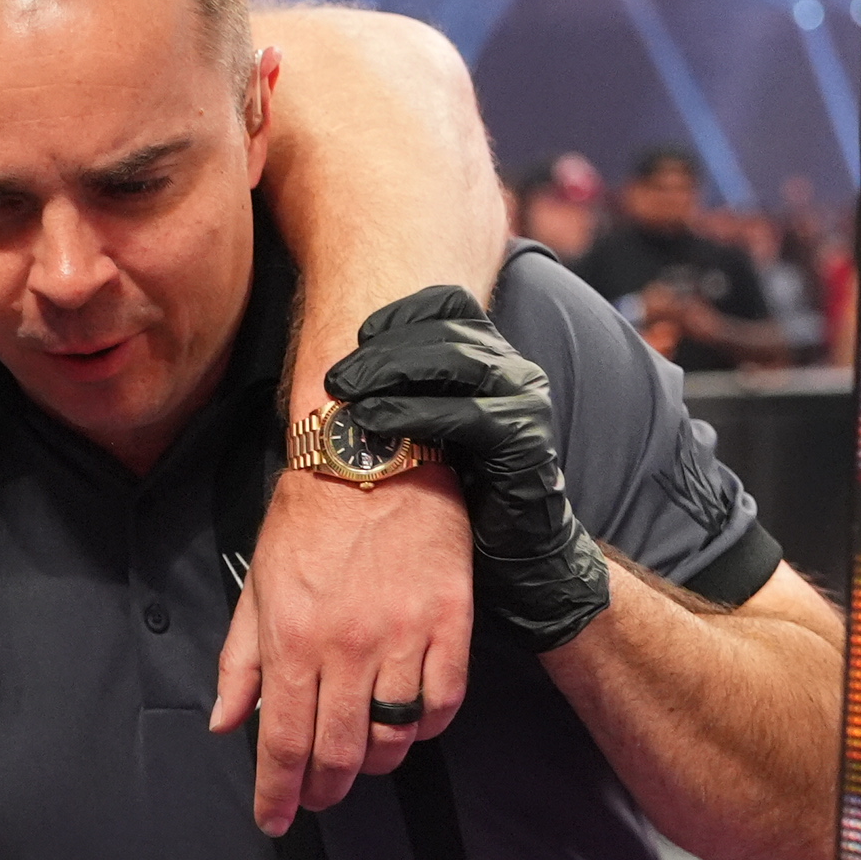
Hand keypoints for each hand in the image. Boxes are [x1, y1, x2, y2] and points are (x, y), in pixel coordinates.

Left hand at [213, 467, 472, 833]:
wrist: (371, 456)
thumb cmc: (307, 519)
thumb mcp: (257, 587)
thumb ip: (240, 662)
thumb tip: (225, 722)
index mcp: (291, 641)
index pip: (282, 742)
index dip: (277, 794)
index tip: (275, 820)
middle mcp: (346, 649)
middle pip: (339, 752)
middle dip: (324, 789)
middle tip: (317, 797)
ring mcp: (403, 638)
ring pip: (394, 736)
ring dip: (376, 762)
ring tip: (362, 759)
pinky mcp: (449, 623)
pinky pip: (443, 702)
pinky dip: (426, 725)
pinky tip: (408, 723)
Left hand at [326, 288, 611, 653]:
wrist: (518, 554)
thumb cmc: (461, 491)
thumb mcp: (427, 430)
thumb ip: (404, 392)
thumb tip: (340, 372)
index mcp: (492, 358)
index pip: (449, 305)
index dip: (401, 313)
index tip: (359, 336)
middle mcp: (514, 371)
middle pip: (445, 330)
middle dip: (382, 350)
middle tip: (336, 378)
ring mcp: (524, 402)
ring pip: (455, 362)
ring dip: (391, 373)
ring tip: (347, 396)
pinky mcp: (524, 440)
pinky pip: (464, 414)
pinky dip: (412, 413)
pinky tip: (374, 422)